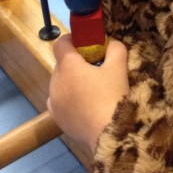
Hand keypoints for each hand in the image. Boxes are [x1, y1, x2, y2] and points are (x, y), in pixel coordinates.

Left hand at [47, 34, 128, 153]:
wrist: (109, 133)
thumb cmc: (112, 96)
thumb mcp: (119, 67)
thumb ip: (115, 49)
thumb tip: (112, 44)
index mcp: (68, 66)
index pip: (60, 44)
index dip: (71, 39)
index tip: (84, 42)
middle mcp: (55, 81)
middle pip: (61, 64)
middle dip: (75, 62)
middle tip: (94, 66)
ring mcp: (53, 101)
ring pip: (59, 83)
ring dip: (70, 81)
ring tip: (90, 89)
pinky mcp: (56, 118)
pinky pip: (58, 100)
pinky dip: (67, 98)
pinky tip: (81, 104)